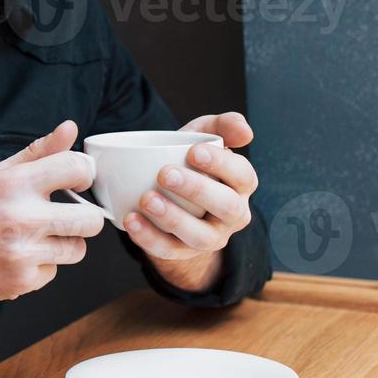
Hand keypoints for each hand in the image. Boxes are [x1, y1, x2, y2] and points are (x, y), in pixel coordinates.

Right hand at [0, 119, 104, 303]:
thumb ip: (39, 152)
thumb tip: (69, 129)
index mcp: (15, 184)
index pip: (77, 168)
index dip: (84, 174)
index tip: (77, 182)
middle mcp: (22, 218)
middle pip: (91, 220)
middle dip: (85, 217)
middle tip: (67, 215)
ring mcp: (23, 253)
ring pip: (77, 249)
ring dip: (63, 243)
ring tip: (36, 237)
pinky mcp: (23, 280)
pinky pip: (53, 271)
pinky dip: (41, 265)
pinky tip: (18, 256)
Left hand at [123, 112, 257, 262]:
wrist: (169, 189)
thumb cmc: (189, 158)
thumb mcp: (204, 134)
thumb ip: (224, 125)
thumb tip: (246, 132)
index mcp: (241, 184)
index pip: (243, 175)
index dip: (221, 165)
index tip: (193, 151)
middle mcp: (233, 214)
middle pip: (226, 207)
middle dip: (197, 190)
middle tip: (165, 174)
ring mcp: (210, 236)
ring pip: (200, 236)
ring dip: (173, 218)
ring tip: (146, 199)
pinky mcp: (184, 251)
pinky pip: (169, 250)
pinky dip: (149, 238)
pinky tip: (131, 220)